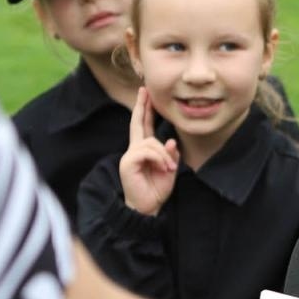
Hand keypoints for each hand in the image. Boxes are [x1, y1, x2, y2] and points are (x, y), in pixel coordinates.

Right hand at [119, 88, 178, 214]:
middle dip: (142, 106)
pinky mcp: (128, 163)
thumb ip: (170, 155)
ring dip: (164, 155)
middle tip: (144, 90)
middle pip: (137, 123)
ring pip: (151, 142)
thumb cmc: (156, 190)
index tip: (146, 94)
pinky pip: (146, 151)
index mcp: (144, 150)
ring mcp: (130, 155)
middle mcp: (135, 149)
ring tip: (169, 168)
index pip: (144, 126)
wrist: (147, 208)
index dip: (145, 110)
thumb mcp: (169, 170)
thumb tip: (170, 141)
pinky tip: (164, 168)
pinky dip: (159, 158)